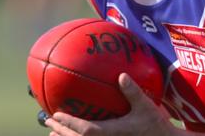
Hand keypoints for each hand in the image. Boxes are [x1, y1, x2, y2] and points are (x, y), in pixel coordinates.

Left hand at [45, 73, 178, 135]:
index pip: (84, 129)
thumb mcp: (146, 106)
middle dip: (62, 131)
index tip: (55, 115)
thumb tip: (121, 75)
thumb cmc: (155, 125)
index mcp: (111, 132)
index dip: (68, 123)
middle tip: (49, 122)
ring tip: (54, 133)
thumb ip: (132, 91)